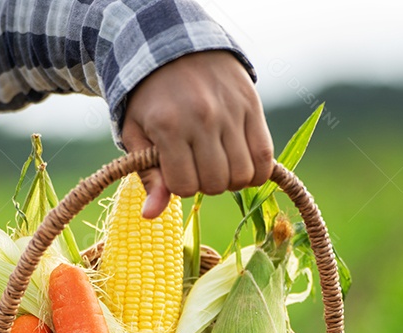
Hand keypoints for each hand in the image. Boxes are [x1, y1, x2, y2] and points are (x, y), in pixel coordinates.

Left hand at [121, 50, 273, 217]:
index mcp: (169, 127)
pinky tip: (241, 163)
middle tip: (197, 166)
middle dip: (205, 184)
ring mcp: (231, 112)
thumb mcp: (137, 132)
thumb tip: (151, 216)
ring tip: (219, 163)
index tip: (176, 170)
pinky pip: (265, 157)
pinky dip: (256, 171)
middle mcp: (202, 119)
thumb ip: (148, 175)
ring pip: (243, 175)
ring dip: (231, 179)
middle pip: (215, 184)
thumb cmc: (150, 98)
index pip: (184, 187)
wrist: (175, 46)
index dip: (181, 186)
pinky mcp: (252, 106)